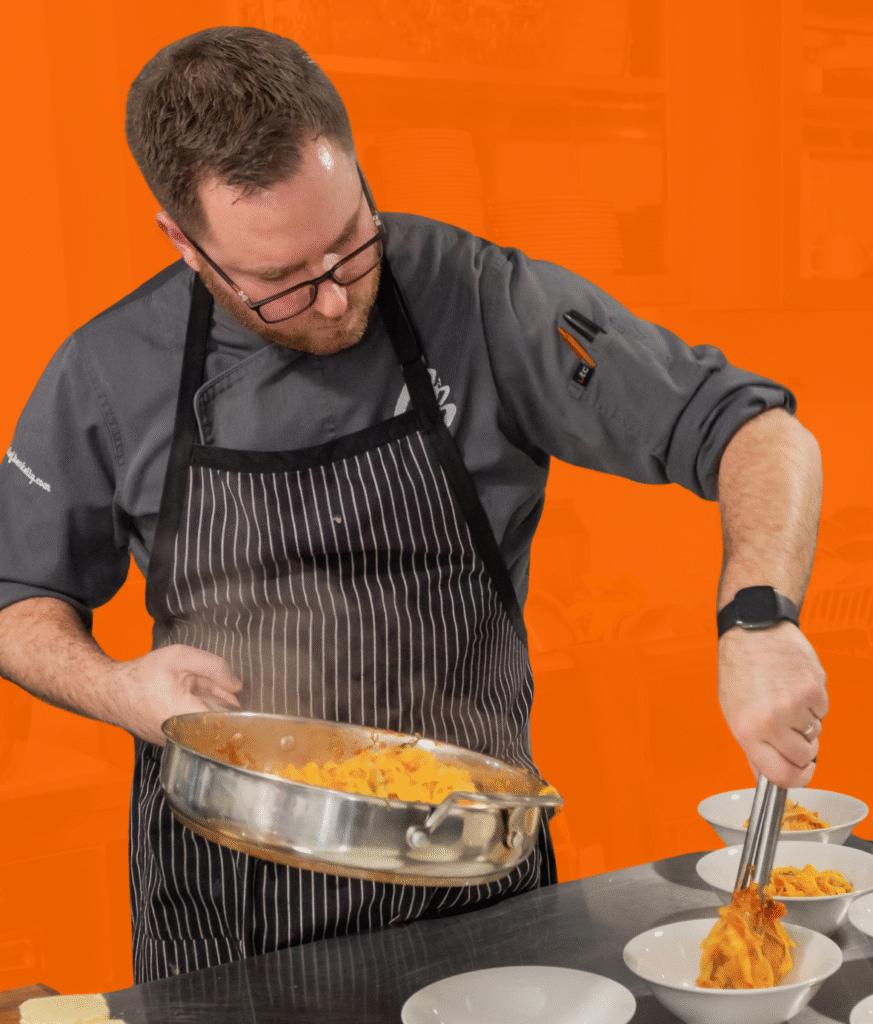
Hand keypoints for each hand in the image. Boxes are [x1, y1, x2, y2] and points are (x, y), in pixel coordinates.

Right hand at [108, 644, 242, 745]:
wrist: (110, 692)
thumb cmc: (143, 675)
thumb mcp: (180, 658)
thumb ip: (214, 667)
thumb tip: (237, 686)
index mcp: (183, 715)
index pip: (226, 721)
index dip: (237, 708)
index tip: (235, 695)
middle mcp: (181, 736)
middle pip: (219, 722)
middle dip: (222, 702)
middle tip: (205, 684)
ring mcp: (177, 742)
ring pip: (209, 726)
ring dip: (211, 706)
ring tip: (193, 687)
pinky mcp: (173, 743)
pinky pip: (197, 729)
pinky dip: (199, 713)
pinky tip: (191, 696)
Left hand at [718, 622, 826, 788]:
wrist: (755, 630)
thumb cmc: (740, 667)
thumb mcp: (734, 712)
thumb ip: (753, 748)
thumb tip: (766, 777)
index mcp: (748, 730)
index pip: (782, 776)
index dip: (795, 779)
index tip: (799, 774)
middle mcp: (773, 720)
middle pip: (804, 758)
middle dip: (800, 748)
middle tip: (787, 728)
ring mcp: (796, 705)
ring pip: (815, 734)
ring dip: (805, 724)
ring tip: (785, 700)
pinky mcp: (815, 690)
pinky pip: (823, 712)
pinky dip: (813, 705)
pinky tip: (794, 688)